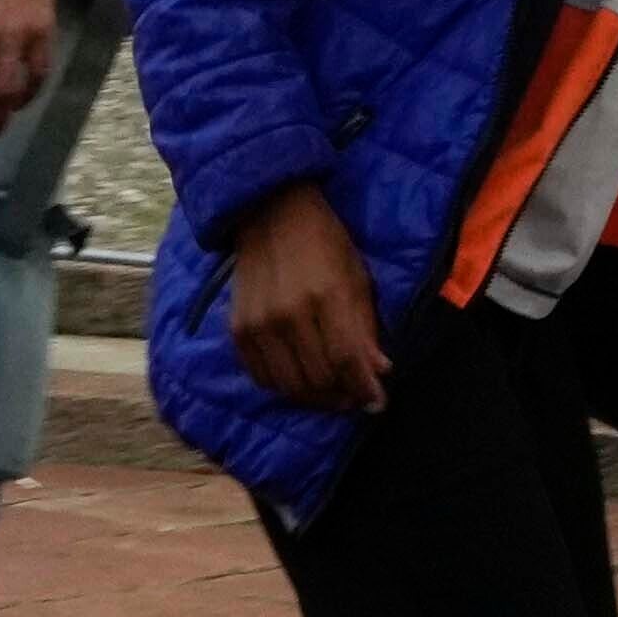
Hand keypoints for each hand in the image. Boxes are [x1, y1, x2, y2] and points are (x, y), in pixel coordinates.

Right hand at [226, 181, 387, 419]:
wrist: (271, 212)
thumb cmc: (325, 241)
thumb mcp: (357, 276)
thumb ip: (365, 326)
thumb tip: (379, 371)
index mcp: (325, 295)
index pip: (346, 359)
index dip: (364, 388)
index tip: (378, 404)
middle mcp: (288, 314)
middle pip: (318, 379)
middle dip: (343, 397)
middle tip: (357, 398)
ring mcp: (258, 324)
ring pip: (290, 386)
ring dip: (316, 399)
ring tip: (333, 395)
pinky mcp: (238, 329)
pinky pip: (262, 377)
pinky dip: (285, 387)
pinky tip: (302, 383)